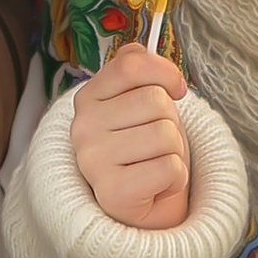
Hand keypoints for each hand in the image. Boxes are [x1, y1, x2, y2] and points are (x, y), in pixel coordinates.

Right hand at [70, 44, 191, 232]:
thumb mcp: (138, 103)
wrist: (140, 210)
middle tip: (155, 145)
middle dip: (171, 121)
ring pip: (166, 134)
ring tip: (155, 165)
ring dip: (174, 152)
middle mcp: (82, 128)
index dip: (164, 72)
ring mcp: (92, 161)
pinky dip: (175, 178)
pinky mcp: (111, 193)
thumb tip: (145, 48)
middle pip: (156, 101)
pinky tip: (156, 186)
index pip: (131, 65)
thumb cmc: (143, 152)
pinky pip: (169, 167)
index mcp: (87, 99)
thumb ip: (135, 69)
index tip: (176, 90)